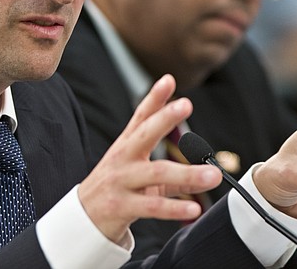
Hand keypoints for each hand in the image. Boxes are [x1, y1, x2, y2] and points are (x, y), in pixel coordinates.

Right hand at [78, 74, 221, 243]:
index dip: (155, 98)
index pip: (141, 116)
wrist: (84, 217)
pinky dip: (174, 208)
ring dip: (187, 173)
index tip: (169, 80)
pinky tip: (194, 208)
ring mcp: (121, 181)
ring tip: (213, 174)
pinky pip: (152, 206)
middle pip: (145, 134)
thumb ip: (176, 172)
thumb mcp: (142, 173)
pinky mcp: (121, 206)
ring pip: (156, 173)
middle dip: (165, 118)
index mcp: (128, 145)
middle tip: (186, 104)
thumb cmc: (118, 188)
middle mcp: (123, 158)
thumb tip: (209, 173)